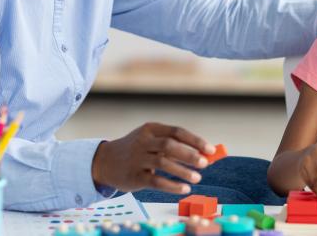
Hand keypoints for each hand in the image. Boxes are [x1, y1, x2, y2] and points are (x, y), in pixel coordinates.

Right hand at [91, 122, 214, 193]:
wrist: (105, 162)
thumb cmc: (137, 150)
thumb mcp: (151, 141)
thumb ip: (174, 146)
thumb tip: (204, 155)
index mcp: (151, 129)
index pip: (177, 132)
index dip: (195, 141)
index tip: (211, 150)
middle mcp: (143, 141)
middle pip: (170, 145)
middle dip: (190, 154)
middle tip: (205, 164)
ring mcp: (137, 158)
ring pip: (163, 163)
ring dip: (182, 171)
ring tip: (197, 178)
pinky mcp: (134, 176)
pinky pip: (156, 181)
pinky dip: (172, 185)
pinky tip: (184, 189)